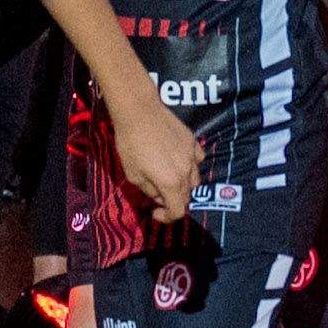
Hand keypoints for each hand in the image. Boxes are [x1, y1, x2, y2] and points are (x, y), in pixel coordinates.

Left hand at [109, 87, 200, 220]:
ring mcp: (192, 156)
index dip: (167, 217)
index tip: (155, 211)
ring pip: (195, 179)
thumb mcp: (133, 174)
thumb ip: (149, 190)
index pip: (178, 211)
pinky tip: (179, 160)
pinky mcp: (193, 141)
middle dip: (172, 200)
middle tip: (156, 192)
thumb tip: (159, 195)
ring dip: (183, 184)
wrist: (138, 111)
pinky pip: (197, 160)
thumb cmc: (130, 144)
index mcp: (171, 183)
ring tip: (169, 177)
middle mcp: (186, 172)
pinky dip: (190, 166)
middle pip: (186, 196)